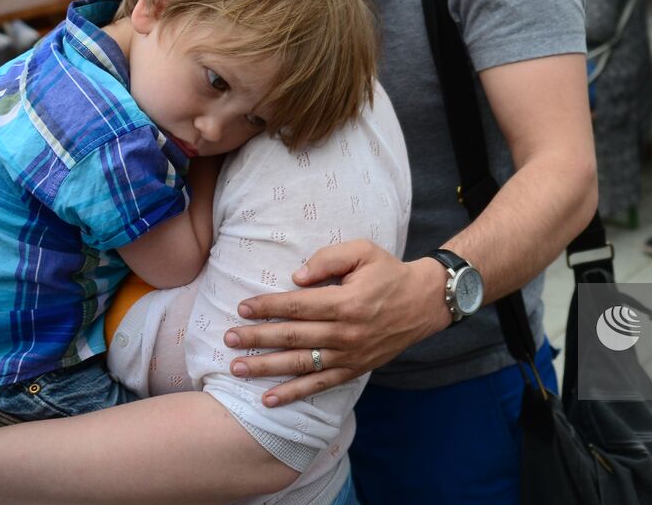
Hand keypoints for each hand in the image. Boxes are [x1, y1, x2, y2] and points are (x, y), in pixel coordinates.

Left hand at [223, 241, 450, 406]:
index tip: (242, 308)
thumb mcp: (363, 251)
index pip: (297, 305)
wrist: (423, 302)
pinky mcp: (354, 369)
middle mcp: (346, 333)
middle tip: (228, 338)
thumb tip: (294, 279)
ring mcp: (349, 355)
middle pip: (292, 337)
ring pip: (300, 364)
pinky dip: (293, 395)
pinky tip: (268, 400)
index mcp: (346, 302)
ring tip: (236, 368)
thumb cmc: (389, 273)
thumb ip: (328, 259)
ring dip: (266, 368)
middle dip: (256, 338)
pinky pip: (319, 386)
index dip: (267, 307)